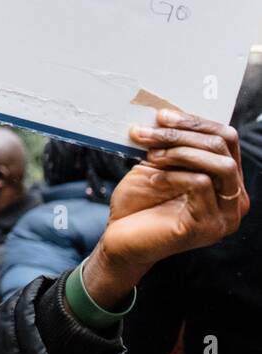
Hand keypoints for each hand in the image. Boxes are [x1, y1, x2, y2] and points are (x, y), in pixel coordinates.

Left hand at [84, 110, 248, 304]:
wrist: (119, 241)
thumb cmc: (137, 205)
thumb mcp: (157, 166)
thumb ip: (171, 145)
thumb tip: (167, 112)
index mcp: (227, 182)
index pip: (226, 139)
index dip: (195, 122)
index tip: (162, 116)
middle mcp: (235, 200)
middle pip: (222, 148)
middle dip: (182, 135)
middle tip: (146, 133)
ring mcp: (225, 216)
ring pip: (219, 165)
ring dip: (179, 152)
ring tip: (149, 155)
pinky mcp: (207, 227)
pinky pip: (201, 185)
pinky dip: (174, 174)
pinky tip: (153, 178)